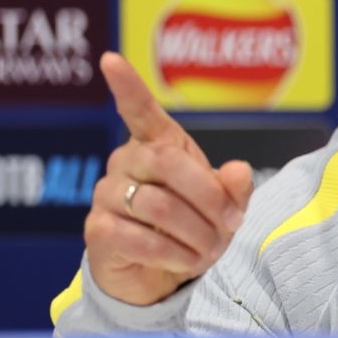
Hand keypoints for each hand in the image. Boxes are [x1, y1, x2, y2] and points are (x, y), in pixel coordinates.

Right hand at [85, 52, 253, 305]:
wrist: (162, 277)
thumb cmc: (193, 229)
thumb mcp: (225, 208)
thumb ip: (235, 188)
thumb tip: (238, 171)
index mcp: (158, 145)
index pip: (139, 110)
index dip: (127, 86)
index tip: (111, 60)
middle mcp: (127, 162)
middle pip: (167, 164)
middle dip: (209, 198)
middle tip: (231, 223)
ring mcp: (107, 194)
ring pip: (158, 205)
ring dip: (196, 233)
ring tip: (208, 250)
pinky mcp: (98, 230)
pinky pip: (141, 238)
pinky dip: (174, 254)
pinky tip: (184, 261)